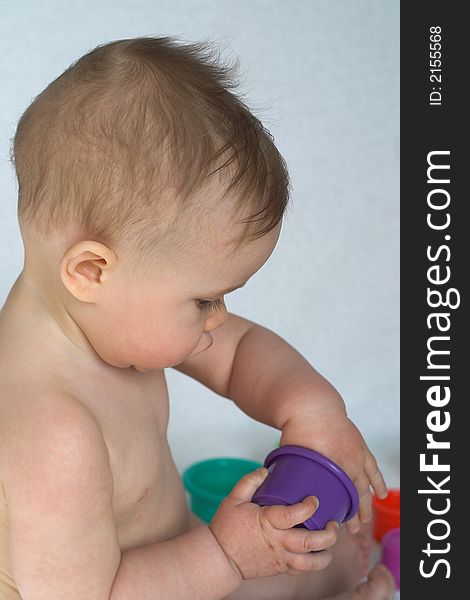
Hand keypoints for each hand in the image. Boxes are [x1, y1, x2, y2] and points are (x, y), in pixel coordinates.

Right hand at [209, 467, 338, 579]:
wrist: (219, 558)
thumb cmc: (226, 528)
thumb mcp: (233, 499)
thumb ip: (249, 482)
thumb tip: (265, 471)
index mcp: (268, 523)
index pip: (295, 515)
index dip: (309, 506)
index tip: (314, 499)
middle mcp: (278, 542)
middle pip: (310, 542)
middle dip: (328, 534)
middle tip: (333, 523)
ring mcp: (280, 558)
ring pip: (311, 563)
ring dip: (325, 554)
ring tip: (330, 543)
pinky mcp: (280, 568)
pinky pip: (301, 570)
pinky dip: (313, 563)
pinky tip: (316, 553)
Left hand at [280, 410, 387, 533]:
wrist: (311, 404)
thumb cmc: (298, 427)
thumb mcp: (290, 454)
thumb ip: (289, 472)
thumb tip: (278, 489)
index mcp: (330, 467)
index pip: (338, 497)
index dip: (339, 513)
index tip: (335, 525)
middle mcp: (347, 462)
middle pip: (354, 494)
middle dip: (354, 514)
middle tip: (352, 530)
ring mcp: (356, 454)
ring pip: (366, 484)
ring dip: (366, 502)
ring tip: (366, 519)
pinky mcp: (360, 445)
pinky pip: (373, 467)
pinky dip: (377, 481)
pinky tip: (380, 493)